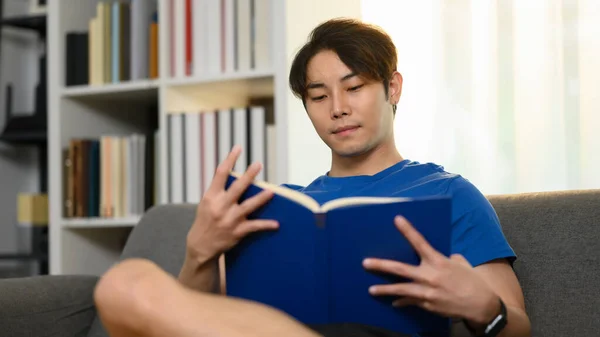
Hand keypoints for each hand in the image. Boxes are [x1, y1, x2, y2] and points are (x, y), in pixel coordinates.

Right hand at [185, 145, 278, 264]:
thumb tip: (233, 172)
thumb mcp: (207, 202)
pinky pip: (254, 227)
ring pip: (248, 206)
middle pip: (237, 188)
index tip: (238, 148)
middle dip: (248, 175)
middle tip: (258, 164)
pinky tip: (277, 223)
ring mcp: (230, 220)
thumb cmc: (206, 220)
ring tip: (271, 191)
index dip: (230, 159)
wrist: (201, 246)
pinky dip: (266, 225)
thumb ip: (219, 189)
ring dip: (261, 198)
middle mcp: (221, 206)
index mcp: (211, 196)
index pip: (220, 174)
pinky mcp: (238, 232)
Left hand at [363, 216, 499, 324]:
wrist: (481, 305)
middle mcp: (430, 276)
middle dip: (381, 265)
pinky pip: (411, 301)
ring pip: (400, 289)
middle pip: (400, 269)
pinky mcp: (428, 304)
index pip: (420, 242)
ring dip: (384, 289)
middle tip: (365, 263)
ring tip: (371, 289)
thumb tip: (438, 258)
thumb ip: (445, 259)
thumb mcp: (459, 264)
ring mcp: (427, 292)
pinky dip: (402, 301)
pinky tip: (393, 302)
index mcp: (438, 261)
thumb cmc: (472, 281)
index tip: (396, 219)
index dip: (407, 230)